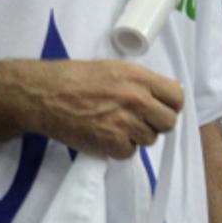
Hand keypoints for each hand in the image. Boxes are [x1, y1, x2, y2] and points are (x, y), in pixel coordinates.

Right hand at [14, 59, 182, 158]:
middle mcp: (137, 100)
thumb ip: (144, 82)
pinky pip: (129, 153)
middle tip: (140, 120)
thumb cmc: (78, 78)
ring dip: (137, 136)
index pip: (177, 97)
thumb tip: (165, 95)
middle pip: (168, 122)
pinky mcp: (110, 142)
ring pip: (150, 139)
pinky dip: (120, 149)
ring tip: (117, 126)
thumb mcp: (117, 69)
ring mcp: (125, 122)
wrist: (44, 94)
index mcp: (141, 78)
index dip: (170, 105)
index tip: (161, 108)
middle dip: (156, 123)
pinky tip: (106, 137)